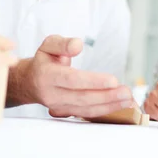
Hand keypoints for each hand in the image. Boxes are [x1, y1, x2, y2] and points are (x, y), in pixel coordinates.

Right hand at [9, 35, 133, 117]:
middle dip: (106, 96)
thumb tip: (78, 45)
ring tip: (128, 100)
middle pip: (82, 98)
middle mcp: (51, 94)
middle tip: (127, 92)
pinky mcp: (65, 113)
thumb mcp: (49, 44)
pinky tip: (119, 105)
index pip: (72, 80)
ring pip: (85, 109)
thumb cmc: (44, 60)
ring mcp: (58, 106)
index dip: (93, 81)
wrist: (29, 81)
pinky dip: (104, 111)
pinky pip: (86, 114)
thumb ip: (63, 43)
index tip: (113, 80)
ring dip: (108, 106)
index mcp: (47, 75)